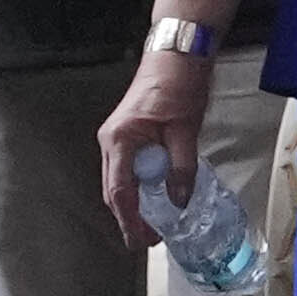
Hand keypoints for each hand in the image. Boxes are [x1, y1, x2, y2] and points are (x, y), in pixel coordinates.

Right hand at [96, 39, 210, 244]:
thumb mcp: (185, 129)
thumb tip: (179, 201)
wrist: (176, 54)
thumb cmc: (178, 85)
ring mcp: (116, 138)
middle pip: (115, 190)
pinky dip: (140, 186)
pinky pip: (129, 169)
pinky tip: (157, 197)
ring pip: (120, 181)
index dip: (130, 220)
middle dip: (130, 217)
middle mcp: (111, 141)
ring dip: (135, 203)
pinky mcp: (127, 135)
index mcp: (120, 140)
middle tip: (150, 240)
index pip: (120, 190)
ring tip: (156, 225)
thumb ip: (181, 167)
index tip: (141, 241)